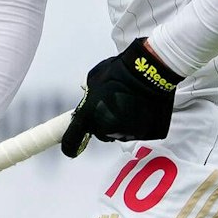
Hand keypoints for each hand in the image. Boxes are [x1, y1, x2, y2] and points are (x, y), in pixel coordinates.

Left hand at [61, 39, 181, 157]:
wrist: (147, 72)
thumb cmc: (120, 72)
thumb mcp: (95, 78)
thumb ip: (88, 90)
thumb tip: (87, 92)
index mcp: (88, 116)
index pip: (71, 141)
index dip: (70, 145)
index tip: (70, 146)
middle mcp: (105, 128)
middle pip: (100, 133)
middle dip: (103, 122)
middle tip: (111, 105)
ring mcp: (124, 132)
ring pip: (119, 132)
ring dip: (121, 123)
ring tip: (128, 103)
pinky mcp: (142, 133)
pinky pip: (135, 131)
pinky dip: (136, 123)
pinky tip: (139, 108)